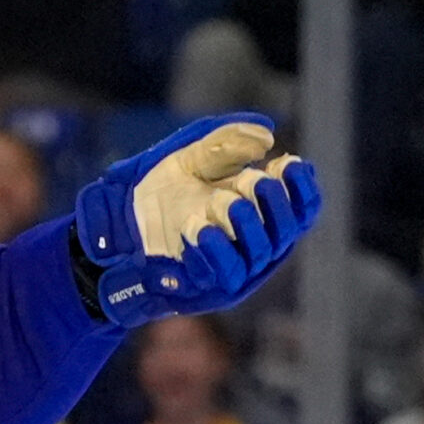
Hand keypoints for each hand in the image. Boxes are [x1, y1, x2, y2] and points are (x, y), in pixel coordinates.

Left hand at [74, 115, 321, 328]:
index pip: (303, 211)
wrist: (121, 221)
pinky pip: (221, 274)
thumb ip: (227, 142)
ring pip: (257, 254)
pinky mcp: (205, 286)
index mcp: (263, 216)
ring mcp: (232, 270)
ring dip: (246, 225)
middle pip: (286, 232)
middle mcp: (255, 247)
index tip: (288, 162)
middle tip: (256, 178)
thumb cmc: (164, 190)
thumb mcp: (194, 157)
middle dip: (276, 203)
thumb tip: (266, 137)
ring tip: (226, 201)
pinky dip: (214, 250)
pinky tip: (199, 228)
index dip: (302, 189)